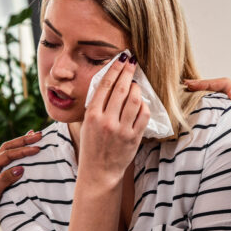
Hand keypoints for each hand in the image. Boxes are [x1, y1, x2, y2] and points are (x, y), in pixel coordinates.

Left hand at [0, 131, 42, 230]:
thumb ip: (4, 180)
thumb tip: (21, 168)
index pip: (7, 155)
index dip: (22, 151)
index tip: (37, 148)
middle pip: (8, 149)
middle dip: (23, 141)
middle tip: (38, 135)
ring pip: (9, 155)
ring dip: (21, 146)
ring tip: (34, 138)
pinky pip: (11, 166)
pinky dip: (20, 158)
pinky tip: (28, 156)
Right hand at [78, 55, 148, 188]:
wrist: (98, 172)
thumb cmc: (92, 146)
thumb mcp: (87, 124)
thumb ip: (96, 105)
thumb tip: (109, 83)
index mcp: (91, 115)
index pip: (105, 85)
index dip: (114, 68)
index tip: (121, 58)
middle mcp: (106, 121)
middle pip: (121, 89)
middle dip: (128, 72)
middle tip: (132, 62)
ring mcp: (121, 130)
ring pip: (134, 100)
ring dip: (136, 88)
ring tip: (135, 84)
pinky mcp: (133, 138)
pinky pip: (143, 115)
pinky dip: (143, 105)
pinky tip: (140, 102)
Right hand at [185, 77, 230, 169]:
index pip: (225, 84)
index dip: (206, 83)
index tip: (189, 85)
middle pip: (221, 89)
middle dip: (203, 87)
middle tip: (184, 89)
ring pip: (222, 100)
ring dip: (206, 97)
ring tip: (189, 100)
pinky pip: (225, 112)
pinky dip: (213, 110)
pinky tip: (205, 116)